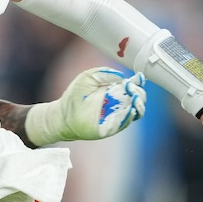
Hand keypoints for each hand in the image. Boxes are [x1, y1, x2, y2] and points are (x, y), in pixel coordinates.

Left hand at [25, 67, 146, 145]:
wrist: (63, 113)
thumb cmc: (75, 95)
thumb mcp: (88, 77)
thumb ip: (104, 73)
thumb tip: (122, 76)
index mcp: (115, 90)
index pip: (133, 87)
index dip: (137, 82)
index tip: (138, 77)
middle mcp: (118, 103)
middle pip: (138, 98)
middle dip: (139, 92)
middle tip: (131, 87)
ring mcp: (116, 116)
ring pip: (136, 112)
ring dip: (139, 104)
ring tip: (134, 97)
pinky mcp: (111, 127)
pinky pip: (124, 123)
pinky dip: (129, 116)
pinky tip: (131, 109)